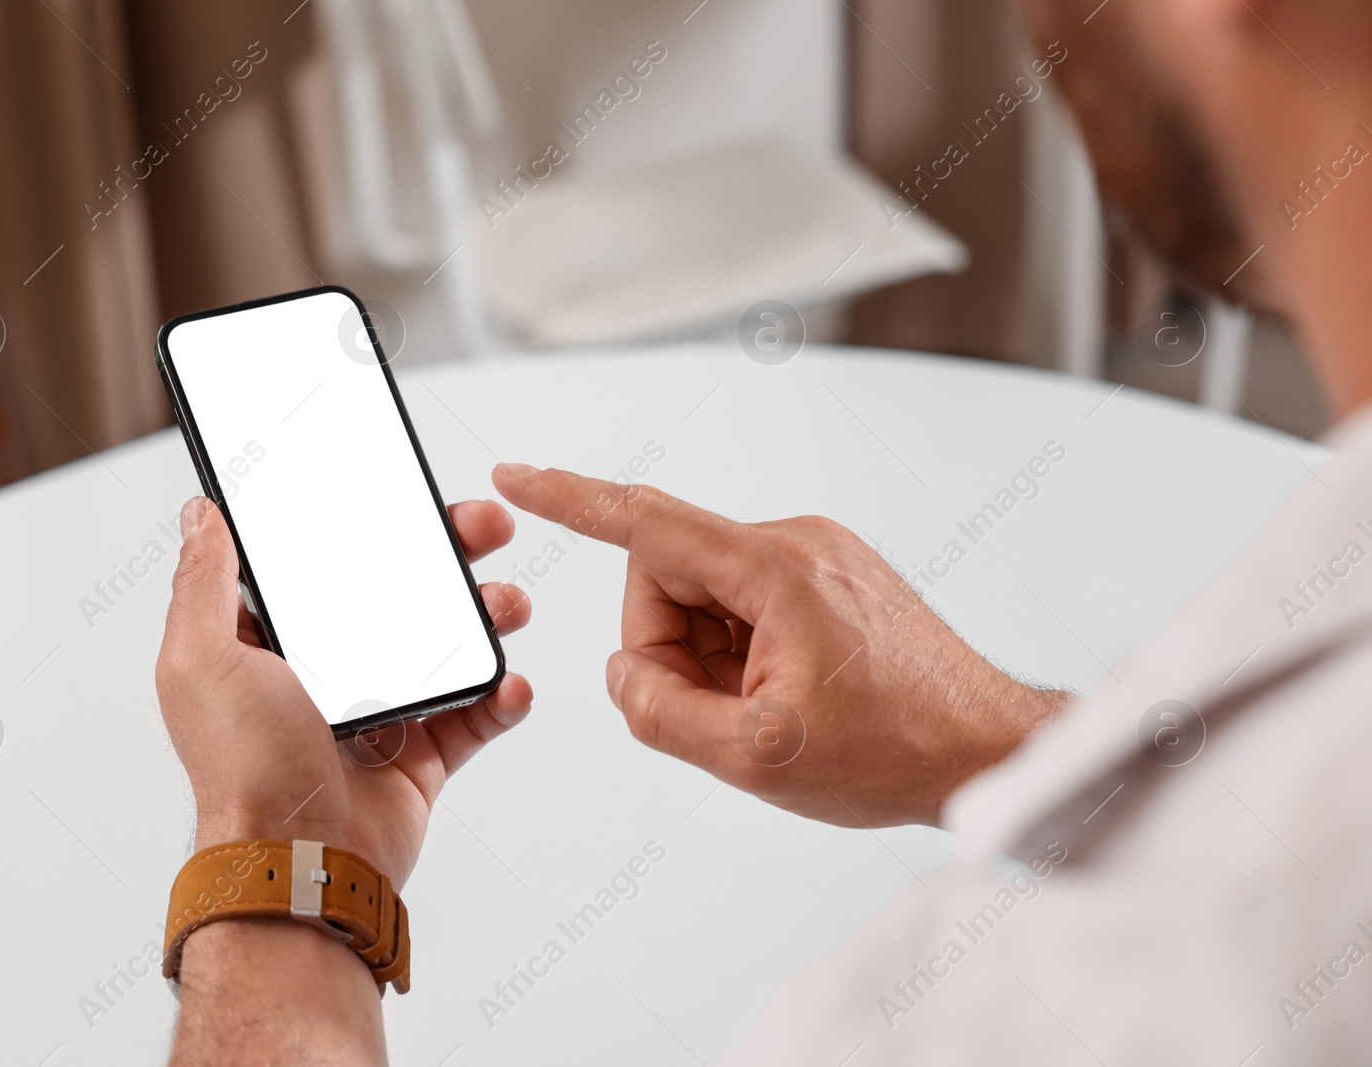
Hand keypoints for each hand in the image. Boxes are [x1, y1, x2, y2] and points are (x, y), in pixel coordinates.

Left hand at [155, 495, 532, 888]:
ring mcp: (380, 714)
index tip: (403, 493)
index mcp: (272, 644)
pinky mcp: (422, 757)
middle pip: (399, 594)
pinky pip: (475, 715)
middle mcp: (327, 673)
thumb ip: (204, 583)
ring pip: (447, 647)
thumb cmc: (243, 771)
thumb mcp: (201, 659)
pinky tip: (509, 683)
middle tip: (485, 528)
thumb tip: (202, 516)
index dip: (365, 524)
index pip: (325, 566)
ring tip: (507, 606)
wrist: (300, 866)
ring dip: (486, 618)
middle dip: (448, 555)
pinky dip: (501, 698)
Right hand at [492, 465, 1063, 826]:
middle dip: (673, 651)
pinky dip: (742, 653)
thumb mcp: (757, 757)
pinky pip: (745, 604)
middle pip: (668, 580)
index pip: (646, 521)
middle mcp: (795, 542)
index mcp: (774, 570)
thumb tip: (621, 672)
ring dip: (712, 659)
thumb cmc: (896, 752)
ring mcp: (816, 555)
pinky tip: (790, 694)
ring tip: (770, 709)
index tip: (516, 477)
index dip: (569, 499)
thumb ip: (661, 711)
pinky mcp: (828, 576)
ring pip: (705, 598)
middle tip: (726, 715)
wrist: (990, 748)